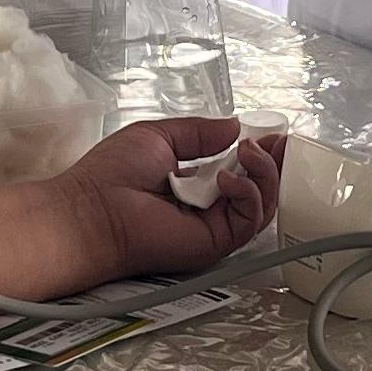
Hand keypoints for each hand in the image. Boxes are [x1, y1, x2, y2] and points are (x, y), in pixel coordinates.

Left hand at [58, 118, 283, 279]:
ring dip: (264, 174)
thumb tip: (234, 126)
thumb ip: (198, 133)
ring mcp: (212, 228)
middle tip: (281, 142)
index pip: (237, 169)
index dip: (257, 152)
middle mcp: (206, 208)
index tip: (270, 133)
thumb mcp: (159, 137)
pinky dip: (248, 194)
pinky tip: (228, 177)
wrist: (90, 212)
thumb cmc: (111, 175)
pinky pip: (248, 221)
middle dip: (274, 164)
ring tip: (250, 151)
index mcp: (192, 184)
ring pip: (261, 205)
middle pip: (257, 190)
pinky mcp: (215, 244)